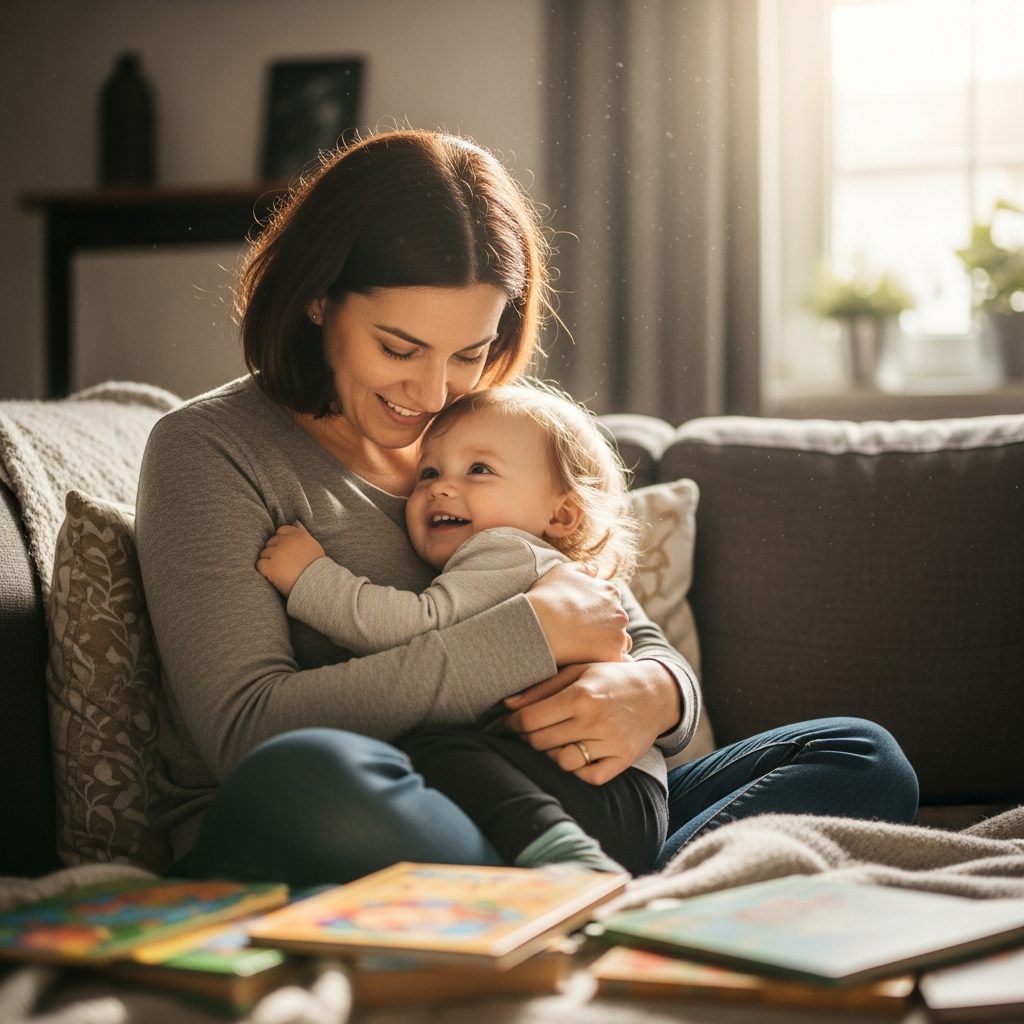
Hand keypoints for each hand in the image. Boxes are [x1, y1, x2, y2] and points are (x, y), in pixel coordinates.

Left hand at [256, 522, 324, 596]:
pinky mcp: (270, 567)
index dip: (281, 542)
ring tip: (282, 572)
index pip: (280, 531)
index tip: (287, 553)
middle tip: (284, 565)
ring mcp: (277, 554)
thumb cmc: (316, 567)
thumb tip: (294, 522)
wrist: (318, 585)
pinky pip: (260, 565)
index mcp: (297, 535)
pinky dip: (265, 572)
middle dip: (274, 553)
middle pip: (270, 543)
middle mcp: (286, 542)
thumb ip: (302, 532)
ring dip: (269, 562)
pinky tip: (275, 577)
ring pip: (264, 554)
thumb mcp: (313, 545)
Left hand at [502, 659, 680, 783]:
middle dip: (526, 739)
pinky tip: (572, 754)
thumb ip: (542, 688)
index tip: (510, 723)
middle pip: (541, 742)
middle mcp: (595, 721)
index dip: (513, 724)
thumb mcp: (578, 671)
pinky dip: (575, 770)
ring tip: (549, 743)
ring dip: (548, 755)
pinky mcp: (622, 760)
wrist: (656, 693)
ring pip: (561, 762)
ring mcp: (610, 743)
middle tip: (526, 733)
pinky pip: (588, 776)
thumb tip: (507, 705)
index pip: (531, 720)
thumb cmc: (610, 678)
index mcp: (581, 695)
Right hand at [525, 562, 630, 664]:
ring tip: (586, 650)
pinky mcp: (613, 656)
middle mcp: (620, 612)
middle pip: (617, 622)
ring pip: (620, 642)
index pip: (610, 603)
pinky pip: (617, 661)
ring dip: (609, 644)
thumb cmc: (548, 596)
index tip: (580, 618)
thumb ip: (583, 568)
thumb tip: (596, 569)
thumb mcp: (563, 571)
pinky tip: (591, 661)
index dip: (595, 611)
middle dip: (604, 627)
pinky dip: (608, 660)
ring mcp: (619, 635)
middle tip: (581, 635)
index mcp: (610, 591)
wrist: (539, 624)